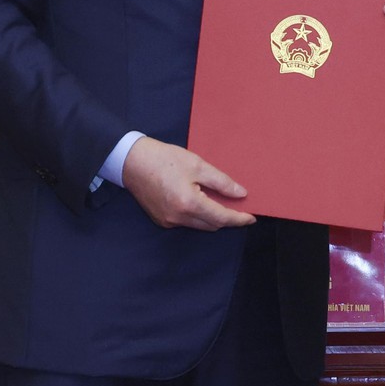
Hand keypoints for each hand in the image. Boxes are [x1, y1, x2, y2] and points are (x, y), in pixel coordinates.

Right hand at [121, 137, 255, 230]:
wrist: (133, 162)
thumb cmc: (165, 159)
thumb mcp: (198, 165)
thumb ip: (221, 182)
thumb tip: (241, 194)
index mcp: (189, 204)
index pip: (221, 218)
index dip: (238, 219)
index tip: (251, 217)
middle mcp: (178, 218)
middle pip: (211, 225)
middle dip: (227, 218)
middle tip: (239, 206)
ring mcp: (168, 221)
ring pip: (199, 225)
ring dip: (213, 218)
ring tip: (222, 202)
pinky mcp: (161, 220)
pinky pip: (187, 222)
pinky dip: (198, 215)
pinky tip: (202, 201)